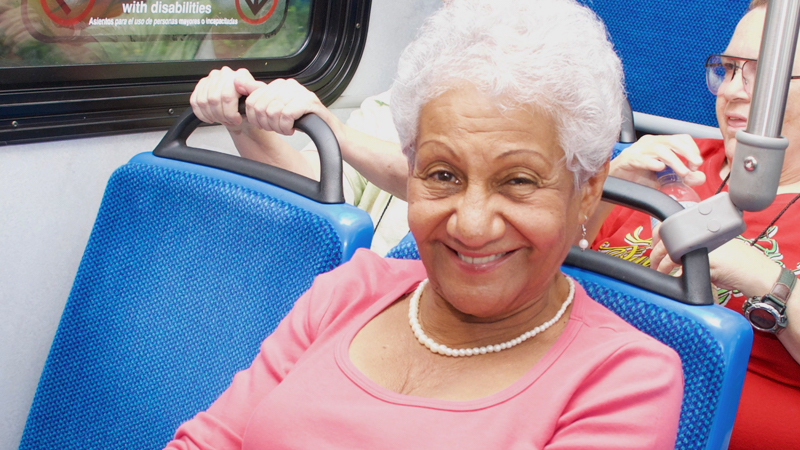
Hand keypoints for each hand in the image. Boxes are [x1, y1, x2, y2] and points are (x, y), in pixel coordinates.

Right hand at [190, 67, 264, 129]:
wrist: (241, 111)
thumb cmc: (249, 107)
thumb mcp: (257, 101)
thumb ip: (257, 92)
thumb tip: (249, 86)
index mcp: (239, 75)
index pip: (227, 96)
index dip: (230, 113)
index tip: (236, 120)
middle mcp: (225, 74)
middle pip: (214, 99)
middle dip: (221, 116)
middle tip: (229, 122)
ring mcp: (212, 79)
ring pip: (204, 101)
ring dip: (212, 115)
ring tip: (222, 119)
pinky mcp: (201, 85)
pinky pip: (195, 101)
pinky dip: (202, 114)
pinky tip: (211, 117)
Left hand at [240, 77, 338, 136]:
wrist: (327, 131)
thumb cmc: (303, 120)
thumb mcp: (276, 110)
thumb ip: (258, 98)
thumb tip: (237, 83)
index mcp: (278, 85)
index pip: (252, 100)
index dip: (256, 118)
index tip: (267, 124)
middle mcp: (288, 85)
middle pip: (261, 107)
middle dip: (267, 124)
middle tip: (278, 127)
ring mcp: (299, 92)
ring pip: (272, 112)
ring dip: (278, 127)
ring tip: (286, 127)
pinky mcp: (308, 101)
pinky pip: (286, 115)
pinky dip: (286, 126)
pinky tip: (292, 127)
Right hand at [610, 134, 705, 188]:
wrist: (616, 180)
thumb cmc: (638, 175)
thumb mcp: (665, 178)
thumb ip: (683, 177)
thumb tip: (699, 177)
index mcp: (660, 143)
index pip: (681, 138)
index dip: (692, 149)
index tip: (697, 164)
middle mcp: (650, 143)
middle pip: (673, 141)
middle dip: (687, 152)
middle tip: (695, 165)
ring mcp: (638, 150)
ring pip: (660, 149)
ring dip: (674, 161)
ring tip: (682, 172)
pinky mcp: (628, 159)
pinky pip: (641, 158)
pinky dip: (651, 163)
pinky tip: (659, 168)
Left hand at [650, 236, 780, 296]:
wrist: (755, 272)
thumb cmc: (735, 261)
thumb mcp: (712, 246)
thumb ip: (693, 244)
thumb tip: (668, 249)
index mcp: (701, 227)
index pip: (669, 225)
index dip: (657, 237)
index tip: (654, 247)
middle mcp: (702, 234)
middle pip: (666, 244)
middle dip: (655, 256)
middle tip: (654, 265)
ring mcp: (704, 247)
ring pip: (671, 258)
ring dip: (662, 268)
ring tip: (662, 274)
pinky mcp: (707, 262)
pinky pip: (683, 271)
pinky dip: (677, 278)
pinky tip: (677, 282)